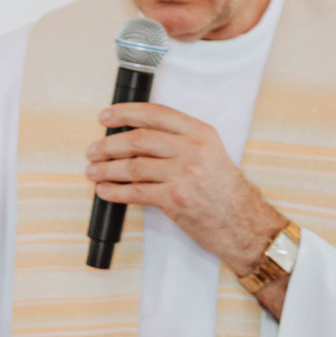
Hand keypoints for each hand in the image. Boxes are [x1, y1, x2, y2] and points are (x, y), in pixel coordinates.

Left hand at [86, 102, 285, 279]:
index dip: (125, 113)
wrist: (242, 224)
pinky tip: (105, 190)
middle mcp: (193, 149)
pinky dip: (115, 191)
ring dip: (106, 169)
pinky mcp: (176, 199)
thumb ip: (180, 142)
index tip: (106, 117)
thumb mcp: (210, 154)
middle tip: (93, 150)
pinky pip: (136, 192)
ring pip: (133, 166)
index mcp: (201, 133)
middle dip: (108, 144)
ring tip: (93, 171)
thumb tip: (137, 139)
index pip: (156, 114)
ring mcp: (184, 174)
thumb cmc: (224, 192)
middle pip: (139, 139)